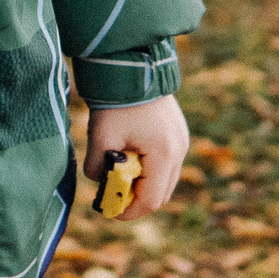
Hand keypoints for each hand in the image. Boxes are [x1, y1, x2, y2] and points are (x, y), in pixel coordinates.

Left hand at [82, 95, 189, 220]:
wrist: (132, 66)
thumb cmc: (116, 103)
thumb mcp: (100, 138)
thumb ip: (96, 168)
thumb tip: (99, 182)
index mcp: (164, 155)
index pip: (151, 200)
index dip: (129, 211)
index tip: (109, 211)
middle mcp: (179, 150)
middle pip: (162, 194)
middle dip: (137, 201)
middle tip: (112, 198)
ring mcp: (181, 140)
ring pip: (166, 179)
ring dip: (145, 184)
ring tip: (119, 176)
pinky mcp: (178, 132)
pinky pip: (167, 162)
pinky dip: (150, 169)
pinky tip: (129, 158)